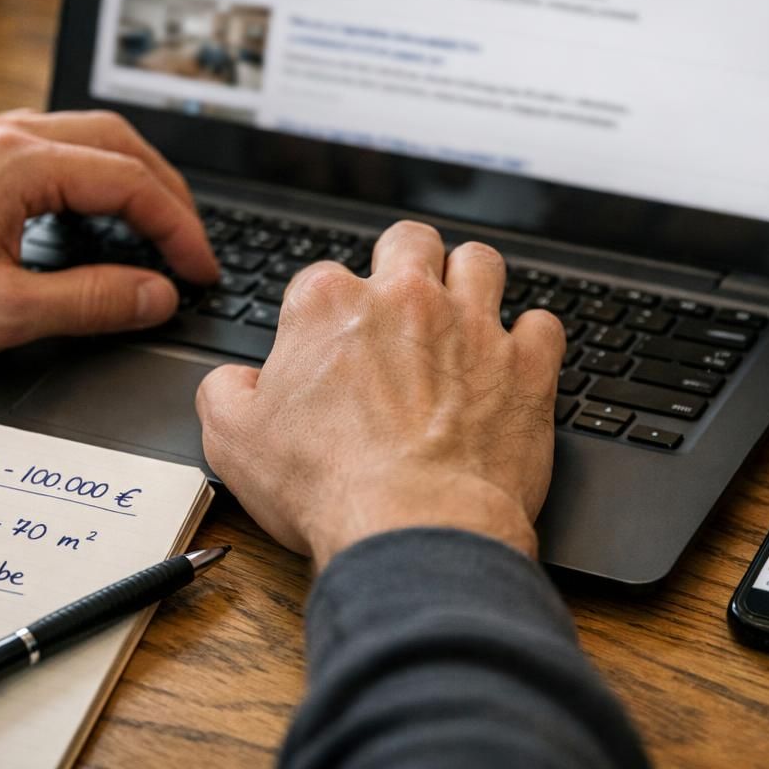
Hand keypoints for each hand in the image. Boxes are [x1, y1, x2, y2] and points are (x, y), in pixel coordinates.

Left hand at [0, 109, 217, 363]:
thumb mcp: (2, 313)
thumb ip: (92, 301)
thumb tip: (156, 295)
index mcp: (17, 163)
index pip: (131, 182)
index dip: (178, 228)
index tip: (200, 269)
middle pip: (116, 142)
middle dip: (165, 193)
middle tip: (189, 244)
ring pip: (81, 137)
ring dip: (126, 179)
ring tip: (150, 230)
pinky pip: (44, 146)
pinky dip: (85, 177)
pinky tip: (85, 216)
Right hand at [197, 221, 564, 567]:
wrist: (414, 527)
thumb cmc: (327, 487)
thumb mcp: (232, 441)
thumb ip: (225, 392)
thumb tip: (235, 382)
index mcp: (329, 306)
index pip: (323, 277)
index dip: (324, 312)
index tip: (329, 346)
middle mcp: (405, 299)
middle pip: (410, 241)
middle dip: (405, 262)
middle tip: (401, 304)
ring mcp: (472, 327)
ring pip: (481, 262)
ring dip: (471, 281)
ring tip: (463, 314)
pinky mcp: (526, 366)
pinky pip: (544, 324)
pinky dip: (532, 341)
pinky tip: (516, 363)